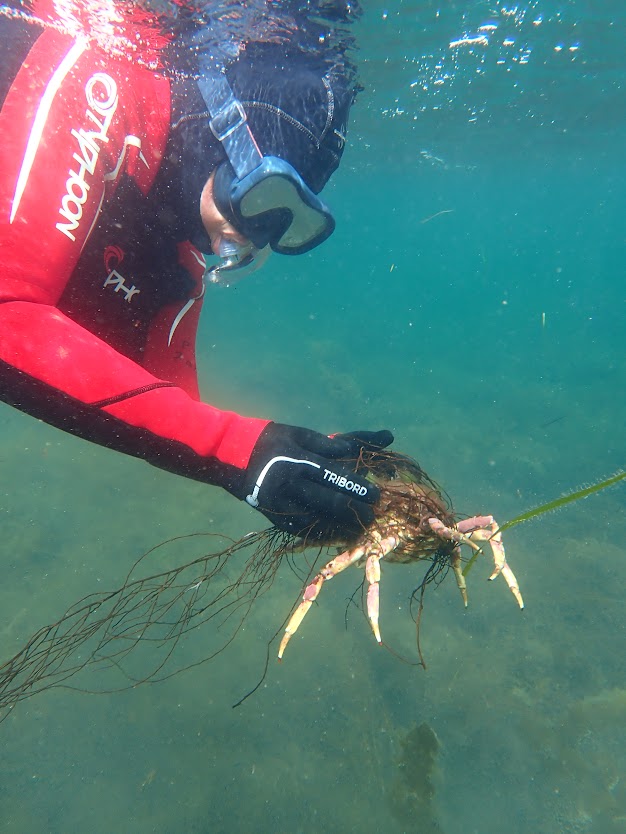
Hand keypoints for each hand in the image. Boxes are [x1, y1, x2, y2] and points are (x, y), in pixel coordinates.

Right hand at [241, 423, 393, 540]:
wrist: (232, 456)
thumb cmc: (274, 441)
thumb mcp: (303, 435)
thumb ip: (336, 442)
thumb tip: (369, 443)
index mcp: (300, 460)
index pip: (336, 476)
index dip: (359, 488)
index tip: (376, 495)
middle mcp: (292, 485)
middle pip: (331, 503)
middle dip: (356, 512)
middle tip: (373, 516)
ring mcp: (283, 505)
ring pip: (319, 523)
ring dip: (344, 528)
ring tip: (361, 529)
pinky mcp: (277, 519)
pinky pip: (304, 531)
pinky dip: (324, 534)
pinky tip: (340, 535)